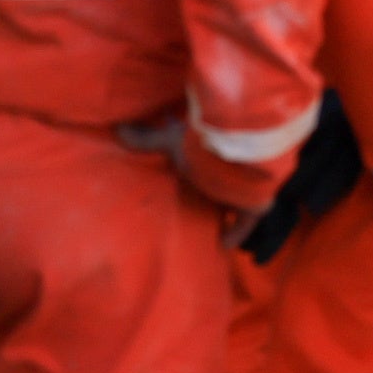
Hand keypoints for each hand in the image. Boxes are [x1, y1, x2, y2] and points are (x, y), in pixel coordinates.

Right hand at [112, 113, 268, 223]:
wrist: (243, 162)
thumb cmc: (206, 150)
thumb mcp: (172, 142)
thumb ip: (147, 139)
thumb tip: (118, 128)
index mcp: (212, 153)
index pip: (201, 157)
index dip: (192, 162)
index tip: (180, 167)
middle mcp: (229, 170)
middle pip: (217, 182)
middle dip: (207, 189)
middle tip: (190, 201)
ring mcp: (243, 189)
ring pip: (232, 201)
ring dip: (222, 210)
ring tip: (205, 225)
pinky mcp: (254, 207)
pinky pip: (244, 224)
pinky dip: (234, 235)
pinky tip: (222, 245)